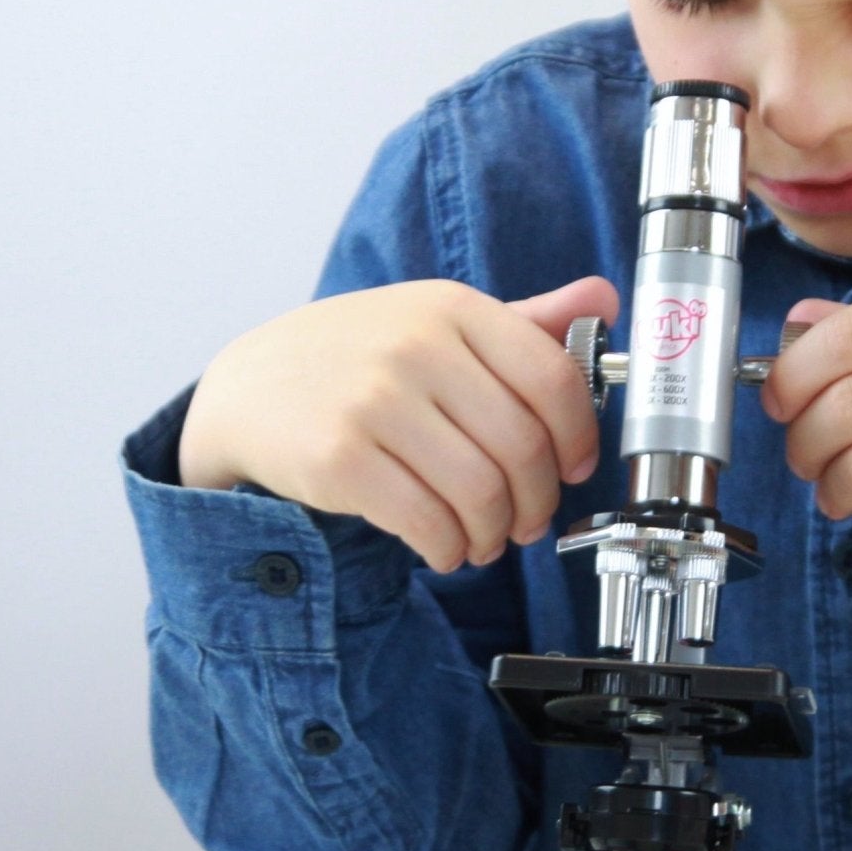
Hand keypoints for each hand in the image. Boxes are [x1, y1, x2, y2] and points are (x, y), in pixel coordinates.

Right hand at [178, 275, 617, 570]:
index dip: (579, 436)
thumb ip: (523, 321)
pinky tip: (444, 546)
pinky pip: (428, 522)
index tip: (574, 466)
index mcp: (452, 308)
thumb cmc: (355, 357)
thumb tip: (604, 301)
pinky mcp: (340, 457)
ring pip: (481, 492)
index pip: (553, 378)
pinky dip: (450, 549)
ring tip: (484, 538)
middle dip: (537, 500)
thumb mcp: (437, 321)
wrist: (246, 389)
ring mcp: (374, 400)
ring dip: (494, 534)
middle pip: (522, 445)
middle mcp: (416, 346)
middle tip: (527, 520)